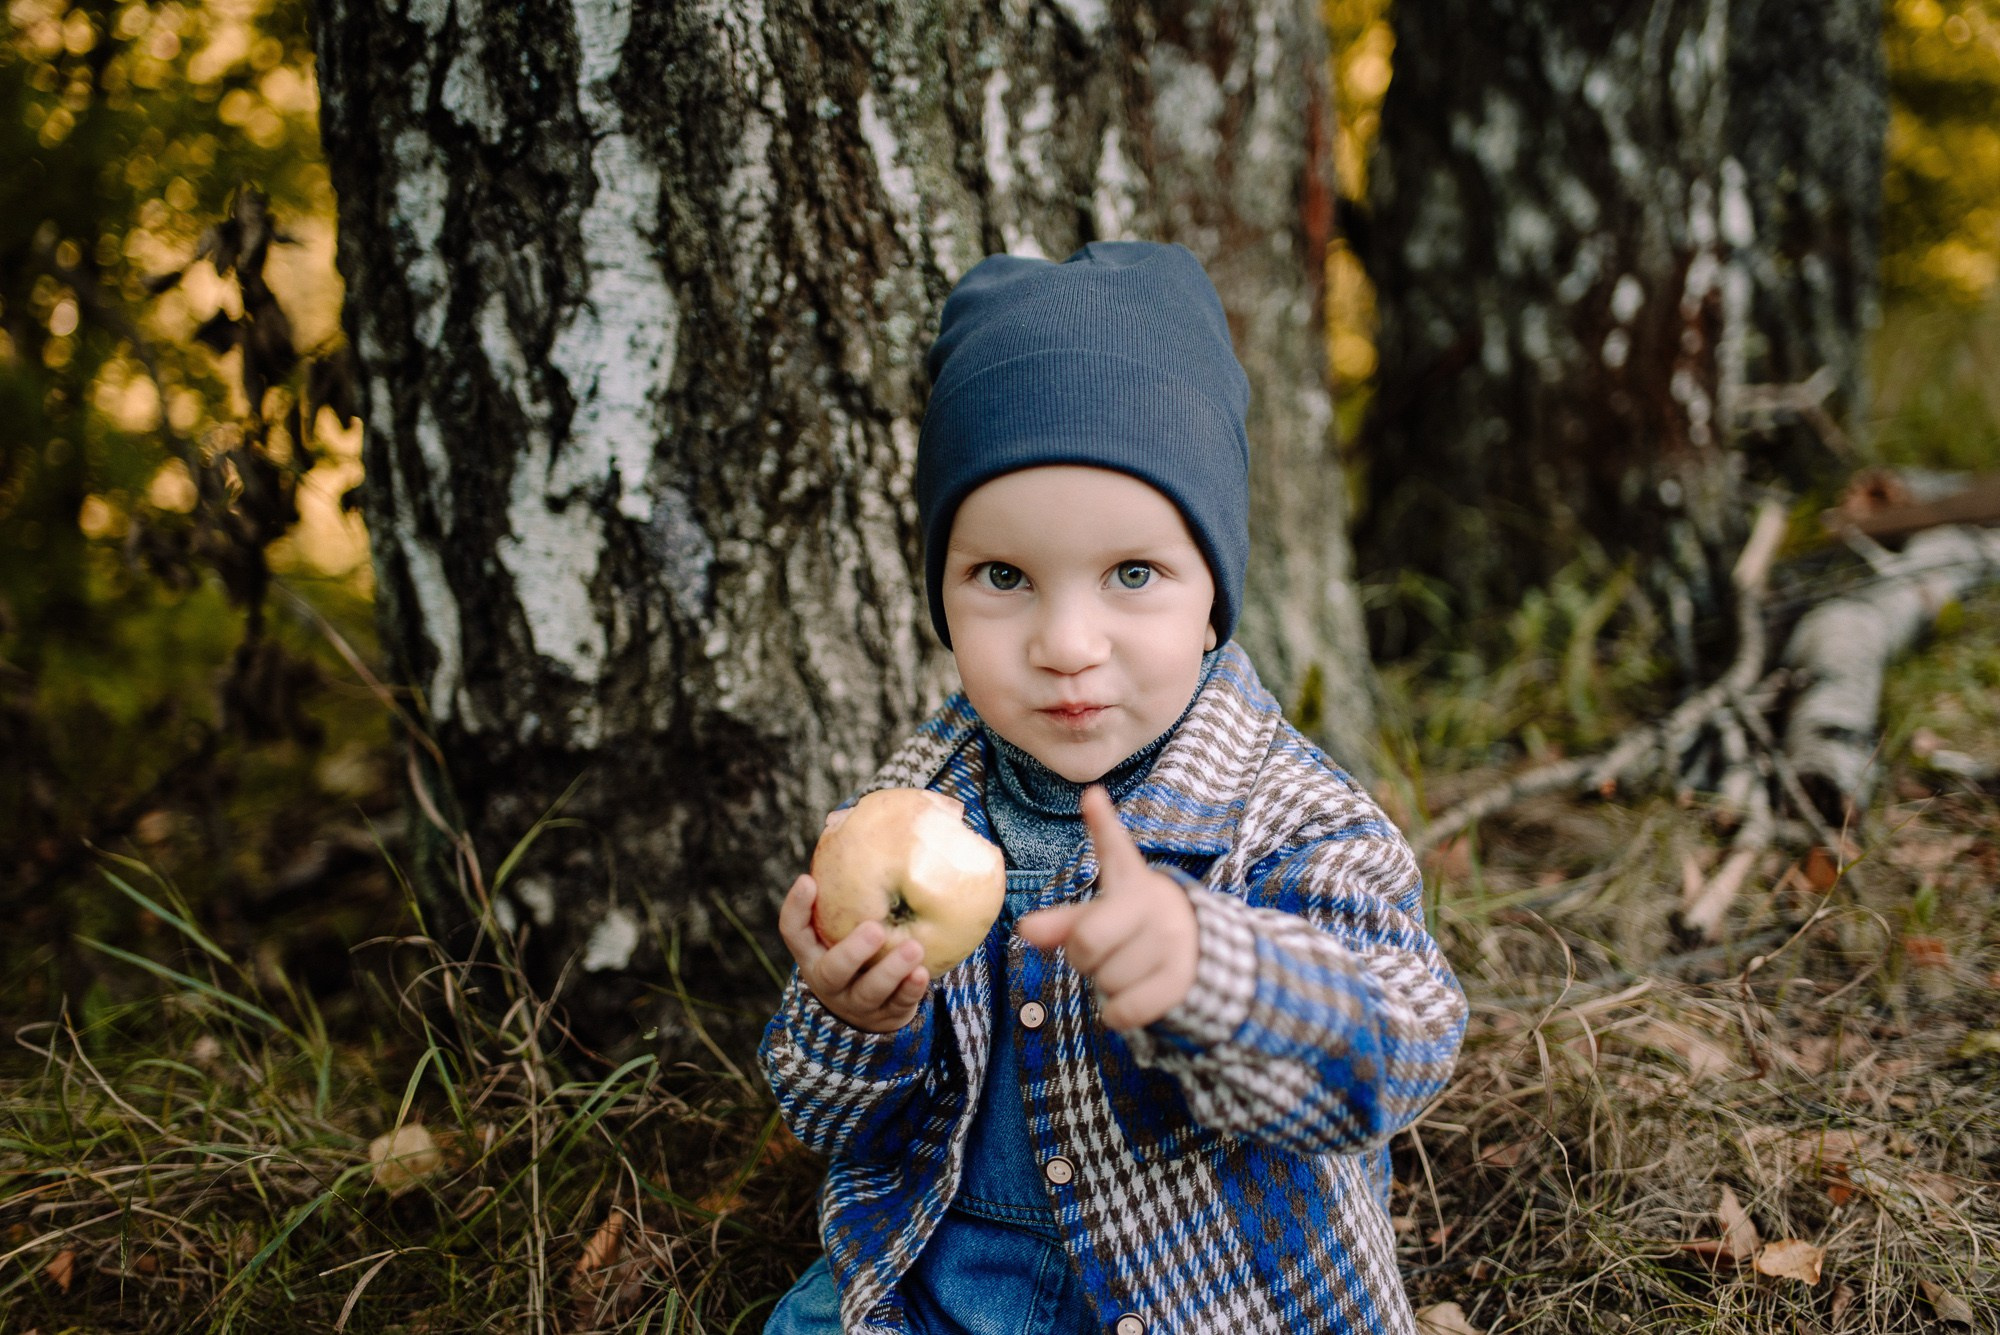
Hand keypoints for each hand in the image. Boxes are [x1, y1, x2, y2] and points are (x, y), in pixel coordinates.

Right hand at [779, 871, 929, 1032]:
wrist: (868, 1009)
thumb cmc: (858, 947)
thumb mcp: (844, 923)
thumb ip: (848, 885)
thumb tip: (850, 818)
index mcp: (813, 951)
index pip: (793, 931)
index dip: (796, 908)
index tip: (808, 880)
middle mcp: (829, 979)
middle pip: (832, 970)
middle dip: (852, 951)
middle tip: (875, 929)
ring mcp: (855, 1002)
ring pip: (868, 992)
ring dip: (890, 971)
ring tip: (914, 948)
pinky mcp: (885, 1016)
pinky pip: (897, 1005)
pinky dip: (909, 990)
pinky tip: (923, 973)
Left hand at [1018, 786, 1197, 1030]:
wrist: (1198, 954)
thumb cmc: (1133, 929)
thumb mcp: (1102, 916)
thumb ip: (1062, 923)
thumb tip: (1024, 931)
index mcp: (1131, 881)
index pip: (1115, 850)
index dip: (1103, 824)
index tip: (1091, 796)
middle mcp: (1154, 904)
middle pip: (1086, 943)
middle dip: (1082, 956)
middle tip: (1101, 950)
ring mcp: (1172, 941)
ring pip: (1105, 982)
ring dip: (1106, 985)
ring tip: (1129, 966)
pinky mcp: (1181, 979)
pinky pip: (1124, 1010)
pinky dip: (1117, 1013)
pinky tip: (1134, 995)